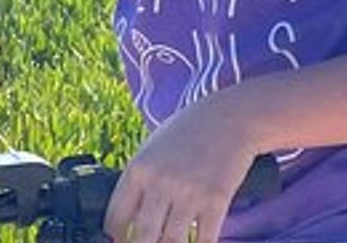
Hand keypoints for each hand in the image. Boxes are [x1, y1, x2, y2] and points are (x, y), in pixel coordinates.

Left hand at [103, 96, 260, 242]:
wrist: (231, 117)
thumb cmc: (189, 131)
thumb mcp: (153, 148)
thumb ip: (139, 180)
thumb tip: (127, 218)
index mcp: (139, 168)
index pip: (116, 217)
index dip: (115, 238)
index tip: (122, 241)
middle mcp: (161, 181)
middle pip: (142, 236)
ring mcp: (189, 192)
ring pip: (172, 242)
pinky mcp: (216, 199)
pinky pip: (204, 239)